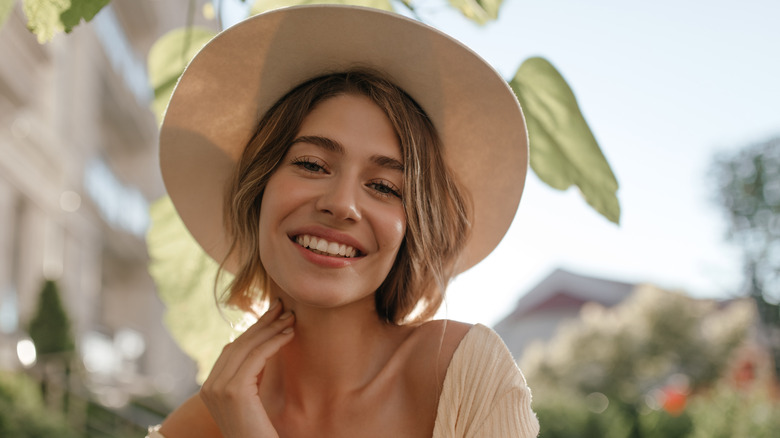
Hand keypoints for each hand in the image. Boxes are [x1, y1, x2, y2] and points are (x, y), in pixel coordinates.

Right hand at [200, 300, 294, 437]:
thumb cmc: (260, 432)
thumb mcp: (251, 400)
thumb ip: (249, 378)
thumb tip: (261, 348)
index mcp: (210, 388)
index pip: (232, 349)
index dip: (254, 330)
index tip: (273, 316)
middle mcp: (209, 387)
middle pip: (238, 344)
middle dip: (263, 323)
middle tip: (284, 307)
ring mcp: (217, 389)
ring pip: (247, 347)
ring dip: (272, 328)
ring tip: (291, 318)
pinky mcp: (233, 391)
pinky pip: (256, 357)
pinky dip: (274, 342)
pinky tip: (290, 335)